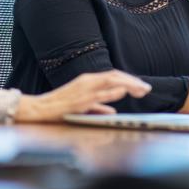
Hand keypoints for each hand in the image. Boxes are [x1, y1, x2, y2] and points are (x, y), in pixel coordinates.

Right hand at [13, 70, 150, 122]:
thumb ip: (98, 107)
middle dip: (132, 81)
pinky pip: (99, 94)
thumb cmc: (59, 107)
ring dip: (128, 84)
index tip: (141, 86)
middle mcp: (87, 81)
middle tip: (147, 88)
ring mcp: (84, 89)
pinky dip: (112, 91)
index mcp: (87, 80)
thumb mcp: (82, 105)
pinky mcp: (81, 99)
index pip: (112, 76)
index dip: (128, 79)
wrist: (40, 109)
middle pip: (114, 76)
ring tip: (142, 89)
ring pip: (110, 81)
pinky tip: (123, 91)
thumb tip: (113, 112)